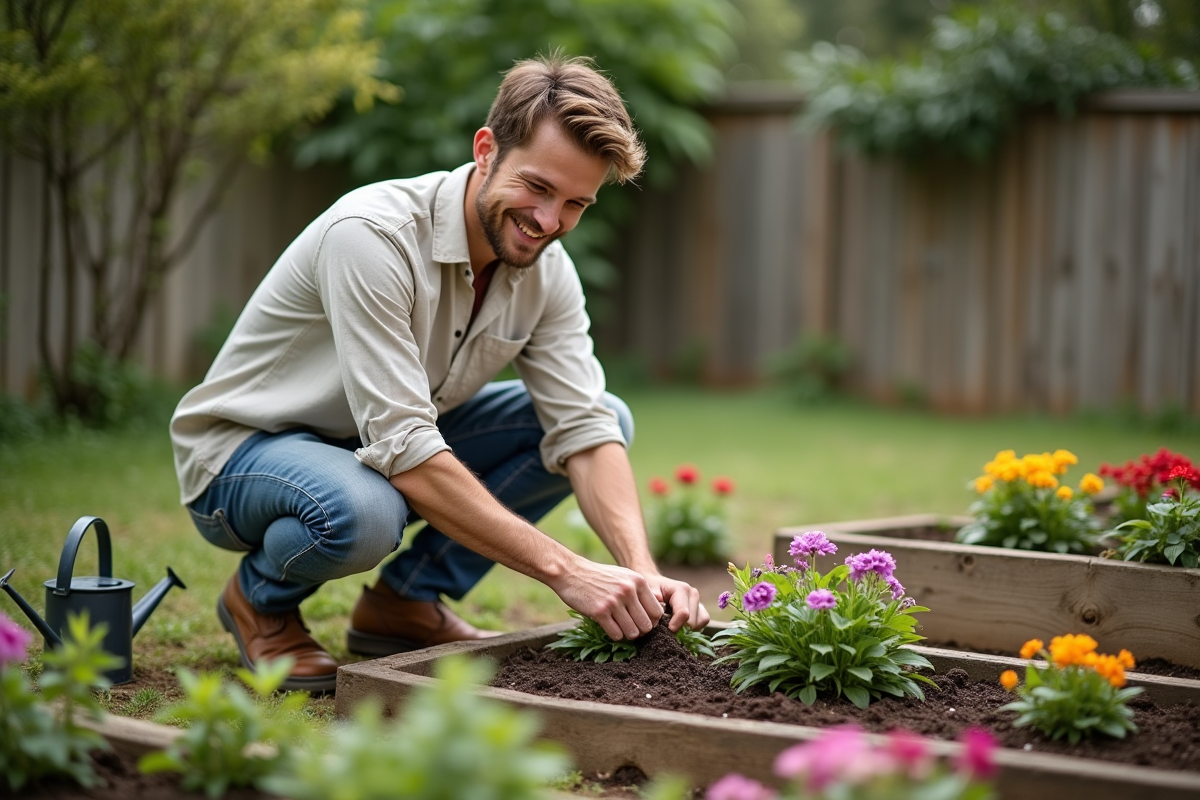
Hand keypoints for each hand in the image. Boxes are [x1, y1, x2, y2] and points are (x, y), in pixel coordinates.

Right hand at [548, 557, 662, 640]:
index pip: (657, 611)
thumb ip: (640, 590)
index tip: (642, 623)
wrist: (571, 572)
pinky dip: (614, 635)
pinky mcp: (600, 611)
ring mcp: (614, 601)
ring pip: (633, 632)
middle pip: (647, 625)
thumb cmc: (599, 576)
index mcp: (638, 581)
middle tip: (631, 629)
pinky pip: (616, 634)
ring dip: (627, 635)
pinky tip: (609, 627)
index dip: (652, 622)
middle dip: (640, 631)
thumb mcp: (623, 576)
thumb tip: (658, 607)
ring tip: (620, 628)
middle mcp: (628, 591)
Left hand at [644, 574, 709, 632]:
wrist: (658, 585)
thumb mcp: (649, 588)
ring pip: (699, 624)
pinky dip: (693, 629)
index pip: (683, 613)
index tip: (666, 630)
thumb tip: (658, 598)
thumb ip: (653, 593)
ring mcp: (699, 602)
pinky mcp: (701, 610)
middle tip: (667, 627)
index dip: (675, 625)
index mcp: (682, 589)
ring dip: (687, 629)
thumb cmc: (652, 588)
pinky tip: (681, 626)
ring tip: (674, 625)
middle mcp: (693, 595)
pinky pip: (702, 624)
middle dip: (679, 628)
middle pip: (692, 622)